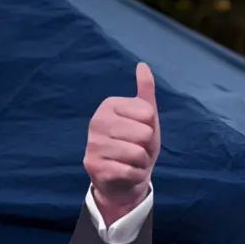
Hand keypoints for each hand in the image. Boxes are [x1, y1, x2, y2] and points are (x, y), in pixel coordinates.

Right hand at [84, 63, 159, 222]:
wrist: (123, 178)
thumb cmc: (136, 144)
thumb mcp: (145, 118)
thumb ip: (145, 92)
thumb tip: (143, 65)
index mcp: (109, 105)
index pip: (148, 114)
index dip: (152, 128)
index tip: (140, 133)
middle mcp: (96, 122)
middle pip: (144, 134)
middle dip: (147, 147)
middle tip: (136, 150)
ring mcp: (92, 144)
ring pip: (138, 153)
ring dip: (142, 162)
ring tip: (131, 161)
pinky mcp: (93, 166)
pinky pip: (130, 171)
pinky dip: (135, 176)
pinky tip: (126, 173)